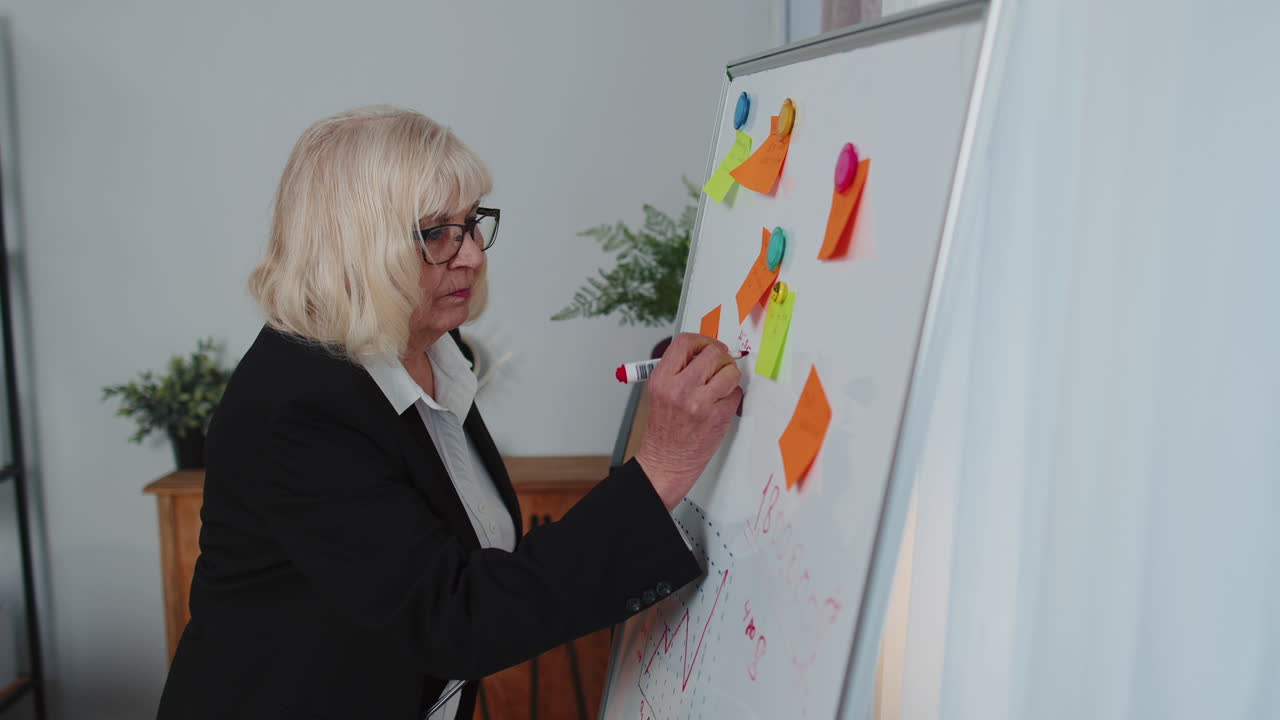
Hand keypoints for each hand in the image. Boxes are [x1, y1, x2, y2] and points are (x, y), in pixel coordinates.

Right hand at [635, 333, 743, 510]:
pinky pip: (736, 394)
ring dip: (729, 376)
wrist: (666, 461)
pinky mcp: (718, 417)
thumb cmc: (663, 429)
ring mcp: (701, 404)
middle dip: (720, 356)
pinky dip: (732, 397)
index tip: (707, 346)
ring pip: (730, 372)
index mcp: (662, 379)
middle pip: (713, 353)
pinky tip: (720, 404)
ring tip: (720, 385)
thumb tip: (703, 351)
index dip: (701, 340)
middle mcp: (680, 389)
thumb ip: (678, 369)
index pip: (685, 343)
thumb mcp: (658, 392)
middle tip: (719, 363)